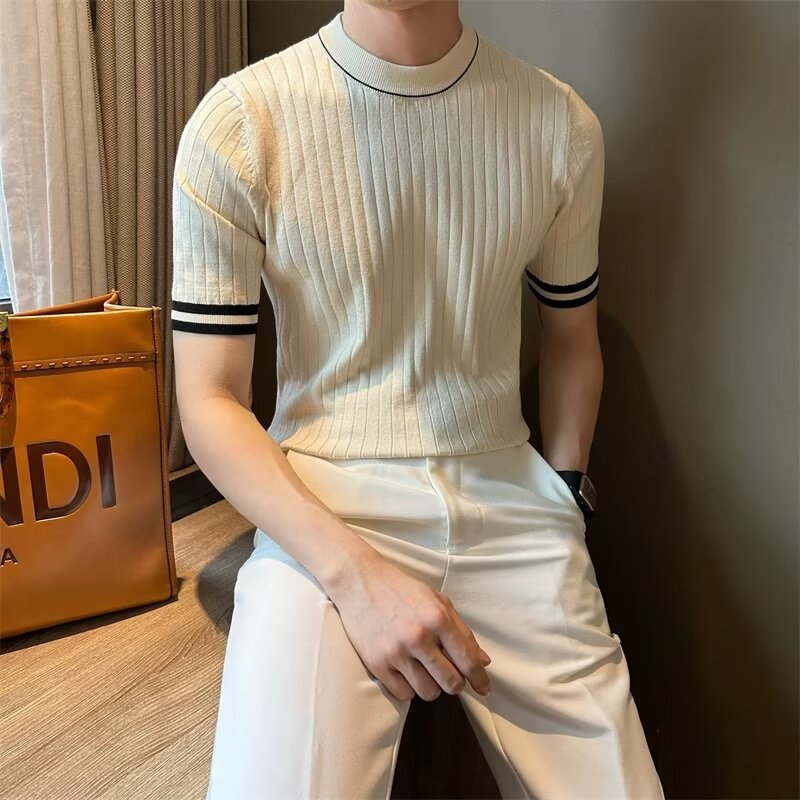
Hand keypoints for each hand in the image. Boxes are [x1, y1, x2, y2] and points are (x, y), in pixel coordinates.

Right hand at [328, 551, 492, 702]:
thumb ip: (461, 631)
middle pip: (451, 682)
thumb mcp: (437, 600)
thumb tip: (483, 661)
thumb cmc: (402, 589)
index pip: (468, 660)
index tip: (485, 689)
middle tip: (450, 675)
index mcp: (437, 618)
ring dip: (432, 686)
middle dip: (456, 683)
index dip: (480, 679)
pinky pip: (403, 694)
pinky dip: (409, 687)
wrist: (359, 582)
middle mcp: (418, 637)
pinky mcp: (376, 663)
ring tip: (425, 670)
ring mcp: (396, 652)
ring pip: (428, 692)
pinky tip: (407, 671)